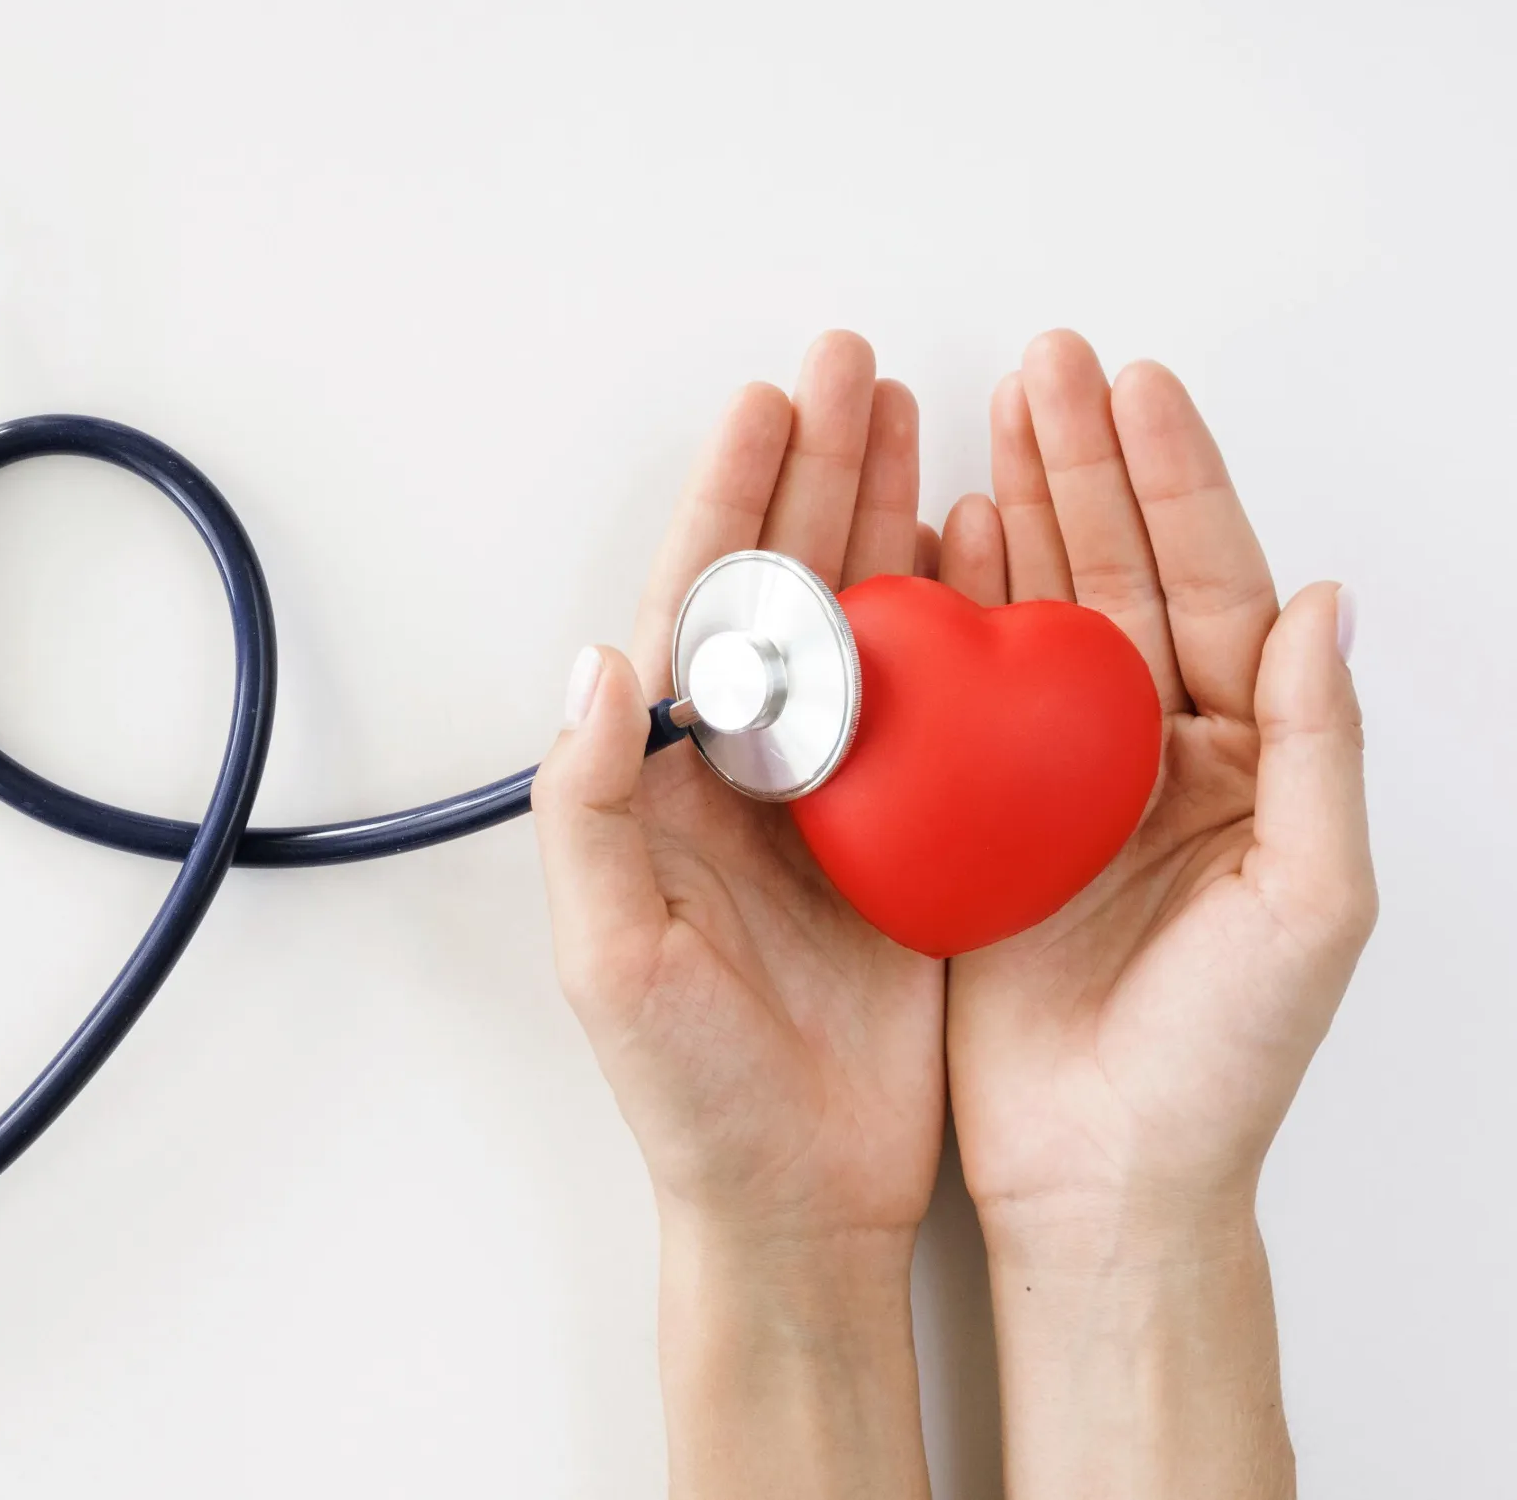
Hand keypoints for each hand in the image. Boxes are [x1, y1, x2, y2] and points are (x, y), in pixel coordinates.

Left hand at [532, 332, 942, 1497]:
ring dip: (886, 522)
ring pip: (865, 626)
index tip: (766, 405)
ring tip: (920, 419)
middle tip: (857, 369)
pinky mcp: (911, 842)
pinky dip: (960, 623)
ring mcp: (835, 800)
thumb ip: (587, 807)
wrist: (795, 1198)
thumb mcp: (612, 956)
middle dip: (818, 475)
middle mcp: (748, 774)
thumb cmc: (687, 1093)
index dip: (733, 504)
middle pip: (788, 590)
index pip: (701, 611)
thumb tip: (593, 662)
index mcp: (667, 784)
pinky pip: (939, 707)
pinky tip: (981, 554)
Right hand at [938, 330, 1375, 1495]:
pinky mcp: (975, 819)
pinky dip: (948, 608)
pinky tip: (938, 537)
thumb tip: (1328, 604)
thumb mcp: (1309, 904)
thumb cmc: (1223, 1060)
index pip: (1212, 584)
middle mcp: (1149, 752)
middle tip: (1044, 361)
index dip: (1173, 480)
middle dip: (1082, 460)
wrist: (1103, 1176)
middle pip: (1116, 572)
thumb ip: (1320, 750)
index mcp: (1244, 758)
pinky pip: (959, 690)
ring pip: (1034, 613)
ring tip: (985, 412)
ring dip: (1014, 507)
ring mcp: (1057, 779)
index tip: (1135, 385)